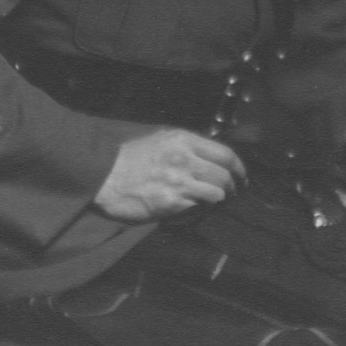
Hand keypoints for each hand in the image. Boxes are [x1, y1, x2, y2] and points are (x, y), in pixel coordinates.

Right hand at [94, 128, 246, 221]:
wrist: (102, 174)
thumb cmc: (129, 156)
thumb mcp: (159, 138)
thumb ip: (184, 145)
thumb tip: (206, 155)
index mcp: (183, 139)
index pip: (224, 153)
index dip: (239, 166)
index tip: (242, 175)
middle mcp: (185, 158)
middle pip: (224, 174)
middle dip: (234, 185)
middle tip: (234, 191)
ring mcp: (179, 181)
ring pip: (216, 192)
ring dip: (221, 198)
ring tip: (218, 200)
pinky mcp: (170, 202)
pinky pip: (197, 206)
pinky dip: (202, 207)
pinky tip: (198, 206)